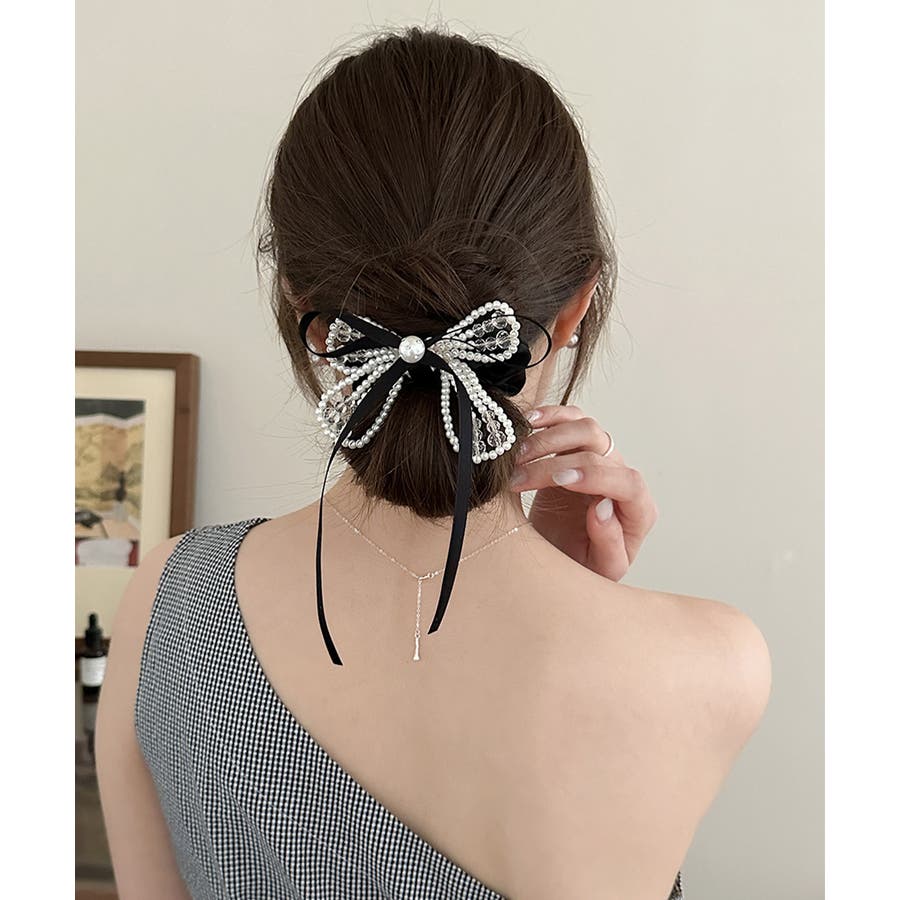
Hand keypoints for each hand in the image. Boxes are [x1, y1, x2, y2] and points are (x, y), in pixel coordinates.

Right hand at [509, 405, 657, 580]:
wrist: (560, 559)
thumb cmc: (582, 566)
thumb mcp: (599, 569)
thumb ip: (609, 544)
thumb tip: (603, 508)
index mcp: (637, 511)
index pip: (628, 482)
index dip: (595, 476)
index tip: (560, 478)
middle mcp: (621, 480)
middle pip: (600, 449)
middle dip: (555, 459)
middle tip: (521, 475)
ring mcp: (600, 461)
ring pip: (586, 428)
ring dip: (549, 436)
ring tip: (518, 455)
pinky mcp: (575, 451)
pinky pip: (569, 422)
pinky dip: (550, 417)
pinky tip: (528, 423)